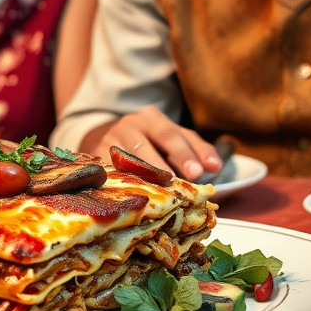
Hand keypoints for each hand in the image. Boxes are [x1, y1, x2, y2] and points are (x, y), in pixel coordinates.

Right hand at [86, 106, 220, 180]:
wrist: (97, 138)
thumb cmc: (140, 143)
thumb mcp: (164, 140)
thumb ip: (190, 150)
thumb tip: (214, 168)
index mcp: (152, 118)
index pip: (177, 133)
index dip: (195, 150)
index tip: (211, 168)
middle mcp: (133, 123)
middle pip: (162, 137)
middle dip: (180, 156)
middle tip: (194, 174)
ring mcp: (113, 138)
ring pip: (138, 154)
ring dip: (155, 172)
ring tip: (170, 186)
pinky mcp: (96, 155)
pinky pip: (115, 168)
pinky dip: (129, 180)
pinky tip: (139, 192)